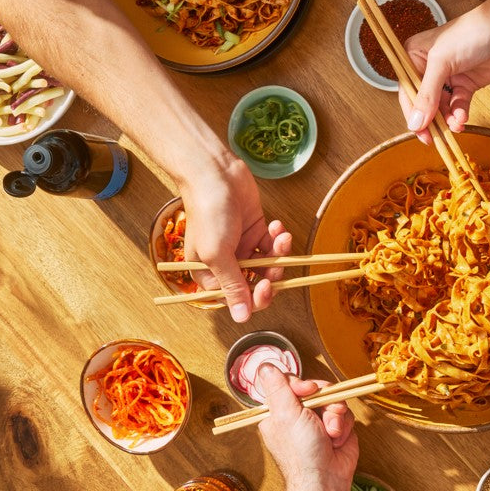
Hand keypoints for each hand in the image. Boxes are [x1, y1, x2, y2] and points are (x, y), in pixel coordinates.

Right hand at [180, 158, 291, 322]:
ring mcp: (242, 247)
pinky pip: (272, 245)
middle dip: (271, 276)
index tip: (266, 286)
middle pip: (256, 284)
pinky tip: (277, 226)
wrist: (215, 172)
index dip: (255, 297)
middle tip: (277, 265)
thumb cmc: (210, 211)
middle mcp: (226, 263)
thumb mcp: (218, 253)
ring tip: (280, 238)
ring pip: (268, 265)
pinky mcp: (256, 231)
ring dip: (278, 255)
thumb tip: (241, 317)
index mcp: (209, 274)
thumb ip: (232, 285)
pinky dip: (278, 239)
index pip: (237, 299)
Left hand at [257, 366, 358, 490]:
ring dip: (335, 415)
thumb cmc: (302, 452)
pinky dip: (343, 425)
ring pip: (333, 400)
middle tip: (324, 412)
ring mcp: (318, 421)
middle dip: (324, 400)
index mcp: (279, 411)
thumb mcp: (286, 415)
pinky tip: (337, 439)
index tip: (308, 391)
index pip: (289, 383)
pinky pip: (344, 413)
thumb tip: (264, 366)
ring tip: (331, 433)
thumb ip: (278, 388)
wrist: (326, 479)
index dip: (302, 384)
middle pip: (315, 389)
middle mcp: (298, 415)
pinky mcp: (336, 428)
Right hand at [400, 6, 489, 143]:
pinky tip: (463, 118)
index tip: (418, 131)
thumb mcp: (442, 63)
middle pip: (424, 102)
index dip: (411, 113)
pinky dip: (460, 113)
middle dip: (431, 119)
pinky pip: (458, 105)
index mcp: (415, 56)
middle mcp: (429, 67)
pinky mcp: (466, 84)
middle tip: (435, 138)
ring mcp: (449, 77)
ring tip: (456, 124)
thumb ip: (427, 95)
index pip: (407, 90)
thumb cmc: (473, 33)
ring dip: (448, 118)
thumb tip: (414, 122)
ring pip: (442, 107)